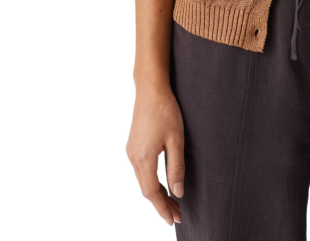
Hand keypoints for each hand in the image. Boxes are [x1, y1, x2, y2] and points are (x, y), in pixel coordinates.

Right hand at [126, 86, 184, 225]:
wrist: (150, 89)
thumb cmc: (165, 111)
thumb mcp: (176, 140)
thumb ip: (176, 167)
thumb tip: (178, 192)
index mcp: (144, 158)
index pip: (152, 193)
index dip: (163, 208)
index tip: (173, 220)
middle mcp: (133, 157)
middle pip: (146, 190)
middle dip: (160, 204)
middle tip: (176, 214)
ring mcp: (131, 151)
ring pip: (142, 181)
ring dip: (156, 193)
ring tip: (172, 201)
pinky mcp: (132, 145)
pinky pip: (141, 170)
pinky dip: (150, 181)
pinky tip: (161, 182)